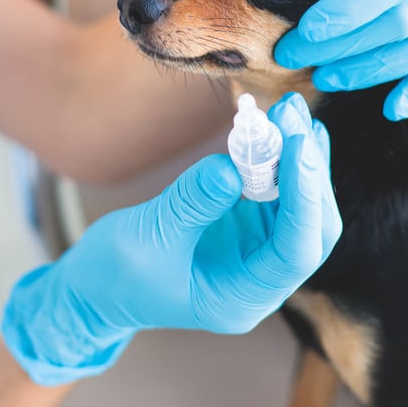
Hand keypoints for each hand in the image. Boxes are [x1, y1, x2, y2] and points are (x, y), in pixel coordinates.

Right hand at [1, 93, 339, 384]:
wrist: (96, 286)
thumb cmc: (116, 275)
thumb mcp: (147, 237)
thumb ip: (191, 204)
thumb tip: (231, 168)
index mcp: (241, 298)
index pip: (296, 250)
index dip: (305, 195)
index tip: (298, 143)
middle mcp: (260, 278)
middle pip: (311, 225)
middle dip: (309, 169)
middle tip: (294, 116)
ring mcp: (257, 251)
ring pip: (300, 204)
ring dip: (299, 156)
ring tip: (290, 108)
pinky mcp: (246, 227)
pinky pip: (277, 190)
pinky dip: (280, 158)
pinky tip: (281, 125)